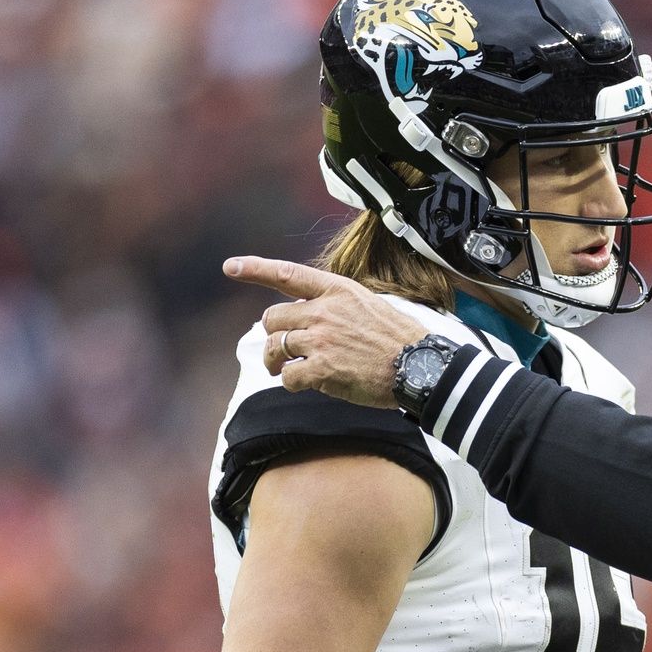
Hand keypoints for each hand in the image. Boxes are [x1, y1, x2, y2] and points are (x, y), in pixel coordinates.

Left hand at [223, 255, 425, 408]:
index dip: (254, 269)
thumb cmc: (399, 339)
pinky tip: (306, 384)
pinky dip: (292, 383)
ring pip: (274, 348)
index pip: (286, 274)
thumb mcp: (368, 305)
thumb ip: (335, 306)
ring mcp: (321, 339)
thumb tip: (306, 319)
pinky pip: (288, 377)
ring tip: (283, 370)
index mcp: (337, 290)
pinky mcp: (322, 368)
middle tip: (278, 352)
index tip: (230, 267)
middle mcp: (324, 311)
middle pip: (272, 319)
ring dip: (275, 362)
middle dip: (272, 336)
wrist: (421, 365)